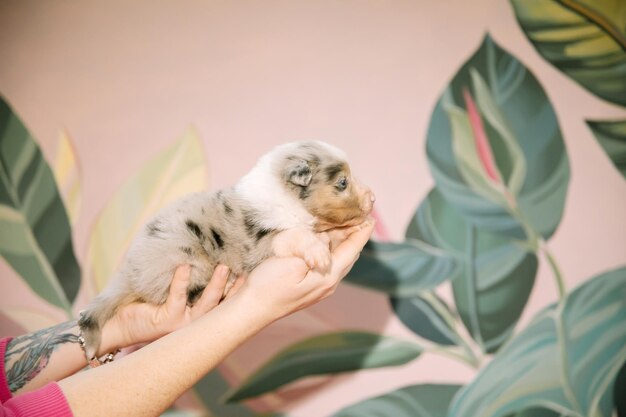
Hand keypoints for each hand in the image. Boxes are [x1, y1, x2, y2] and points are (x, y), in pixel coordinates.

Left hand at [100, 264, 243, 353]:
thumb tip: (198, 245)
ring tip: (223, 267)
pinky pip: (178, 297)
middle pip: (224, 304)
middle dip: (237, 288)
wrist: (118, 323)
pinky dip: (181, 281)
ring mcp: (184, 323)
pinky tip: (184, 267)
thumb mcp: (171, 289)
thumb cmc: (144, 301)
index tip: (253, 271)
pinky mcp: (168, 320)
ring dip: (216, 285)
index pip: (226, 302)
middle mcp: (196, 322)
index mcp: (200, 314)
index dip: (240, 289)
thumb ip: (188, 275)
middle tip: (247, 269)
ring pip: (207, 304)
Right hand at [236, 218, 374, 321]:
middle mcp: (328, 284)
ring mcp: (319, 287)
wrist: (251, 309)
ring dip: (341, 242)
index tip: (370, 217)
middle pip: (348, 255)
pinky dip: (330, 249)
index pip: (351, 250)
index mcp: (328, 277)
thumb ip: (314, 251)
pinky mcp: (308, 286)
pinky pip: (326, 263)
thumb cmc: (269, 286)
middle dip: (354, 235)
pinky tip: (323, 240)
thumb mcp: (292, 264)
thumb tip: (324, 241)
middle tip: (357, 215)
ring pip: (338, 259)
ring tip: (343, 223)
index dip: (362, 233)